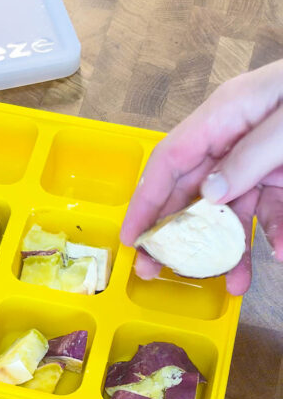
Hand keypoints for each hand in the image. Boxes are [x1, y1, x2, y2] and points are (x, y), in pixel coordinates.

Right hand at [120, 59, 282, 294]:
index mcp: (227, 115)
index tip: (131, 239)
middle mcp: (237, 138)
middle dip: (177, 235)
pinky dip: (275, 235)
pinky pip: (272, 211)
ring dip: (232, 249)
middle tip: (159, 274)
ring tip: (234, 283)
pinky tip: (281, 254)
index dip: (145, 201)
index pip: (169, 161)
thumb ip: (248, 157)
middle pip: (193, 191)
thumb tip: (209, 193)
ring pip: (233, 211)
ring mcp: (262, 158)